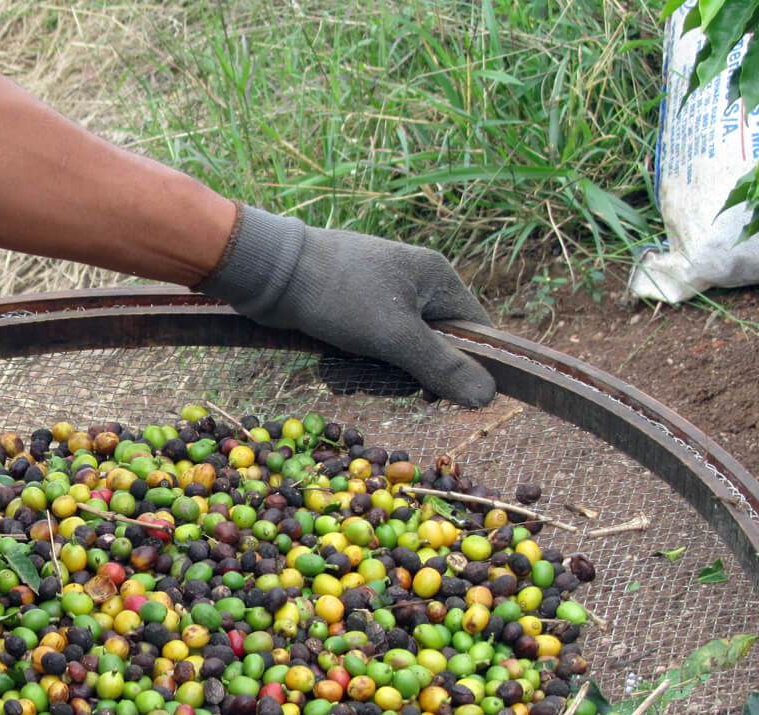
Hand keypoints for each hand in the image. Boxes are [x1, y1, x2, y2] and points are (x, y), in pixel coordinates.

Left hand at [197, 205, 495, 406]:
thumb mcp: (395, 337)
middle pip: (431, 350)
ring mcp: (380, 298)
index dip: (463, 367)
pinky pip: (364, 350)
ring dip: (368, 373)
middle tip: (376, 378)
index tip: (433, 395)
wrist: (270, 273)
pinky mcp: (350, 311)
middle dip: (400, 374)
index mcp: (436, 279)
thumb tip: (488, 397)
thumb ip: (441, 368)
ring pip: (394, 356)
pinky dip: (347, 364)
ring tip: (341, 368)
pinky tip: (327, 365)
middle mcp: (414, 285)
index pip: (474, 331)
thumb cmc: (340, 296)